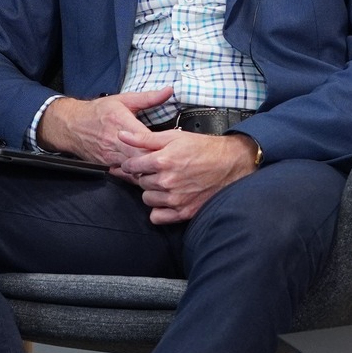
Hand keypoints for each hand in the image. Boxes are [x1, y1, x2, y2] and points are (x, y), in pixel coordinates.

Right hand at [36, 87, 172, 166]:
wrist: (72, 125)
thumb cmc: (98, 112)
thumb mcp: (124, 100)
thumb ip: (149, 98)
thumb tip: (169, 90)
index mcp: (122, 124)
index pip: (145, 139)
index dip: (160, 145)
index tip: (173, 147)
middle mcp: (116, 142)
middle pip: (141, 158)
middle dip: (156, 162)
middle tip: (172, 164)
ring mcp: (110, 156)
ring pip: (133, 170)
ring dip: (147, 172)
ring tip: (162, 173)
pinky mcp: (106, 165)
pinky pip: (124, 175)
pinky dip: (135, 177)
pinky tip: (146, 177)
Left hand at [112, 128, 257, 223]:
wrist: (230, 164)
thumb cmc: (203, 149)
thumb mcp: (173, 137)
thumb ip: (144, 138)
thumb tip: (121, 135)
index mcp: (162, 161)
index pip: (132, 166)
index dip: (132, 163)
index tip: (137, 163)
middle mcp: (167, 181)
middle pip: (140, 182)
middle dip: (145, 176)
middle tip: (157, 171)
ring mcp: (175, 199)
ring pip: (147, 199)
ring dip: (152, 192)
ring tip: (165, 183)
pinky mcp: (183, 212)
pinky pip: (157, 217)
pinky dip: (159, 210)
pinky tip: (167, 199)